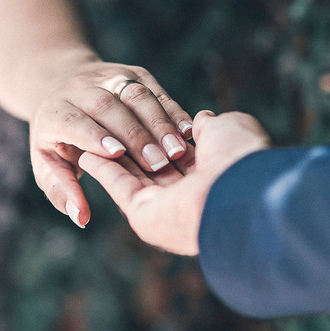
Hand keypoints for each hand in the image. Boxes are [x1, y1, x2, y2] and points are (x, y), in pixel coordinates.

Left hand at [30, 62, 192, 227]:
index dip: (94, 135)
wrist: (61, 86)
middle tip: (157, 163)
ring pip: (136, 93)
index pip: (74, 120)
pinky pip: (156, 89)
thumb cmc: (56, 138)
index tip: (116, 154)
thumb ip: (62, 191)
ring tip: (178, 150)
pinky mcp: (134, 73)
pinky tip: (188, 131)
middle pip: (108, 106)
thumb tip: (80, 217)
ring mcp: (109, 77)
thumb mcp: (47, 165)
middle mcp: (81, 88)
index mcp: (55, 111)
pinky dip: (173, 110)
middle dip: (135, 134)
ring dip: (159, 122)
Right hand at [79, 110, 270, 253]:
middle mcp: (184, 193)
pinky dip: (101, 169)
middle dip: (125, 142)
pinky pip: (118, 187)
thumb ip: (207, 126)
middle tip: (102, 122)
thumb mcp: (226, 130)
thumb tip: (200, 120)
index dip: (154, 130)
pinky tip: (85, 152)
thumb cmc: (241, 157)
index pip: (172, 149)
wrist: (244, 190)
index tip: (136, 114)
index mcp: (207, 172)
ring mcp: (163, 206)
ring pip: (129, 174)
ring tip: (86, 135)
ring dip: (108, 155)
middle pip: (147, 163)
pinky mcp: (143, 215)